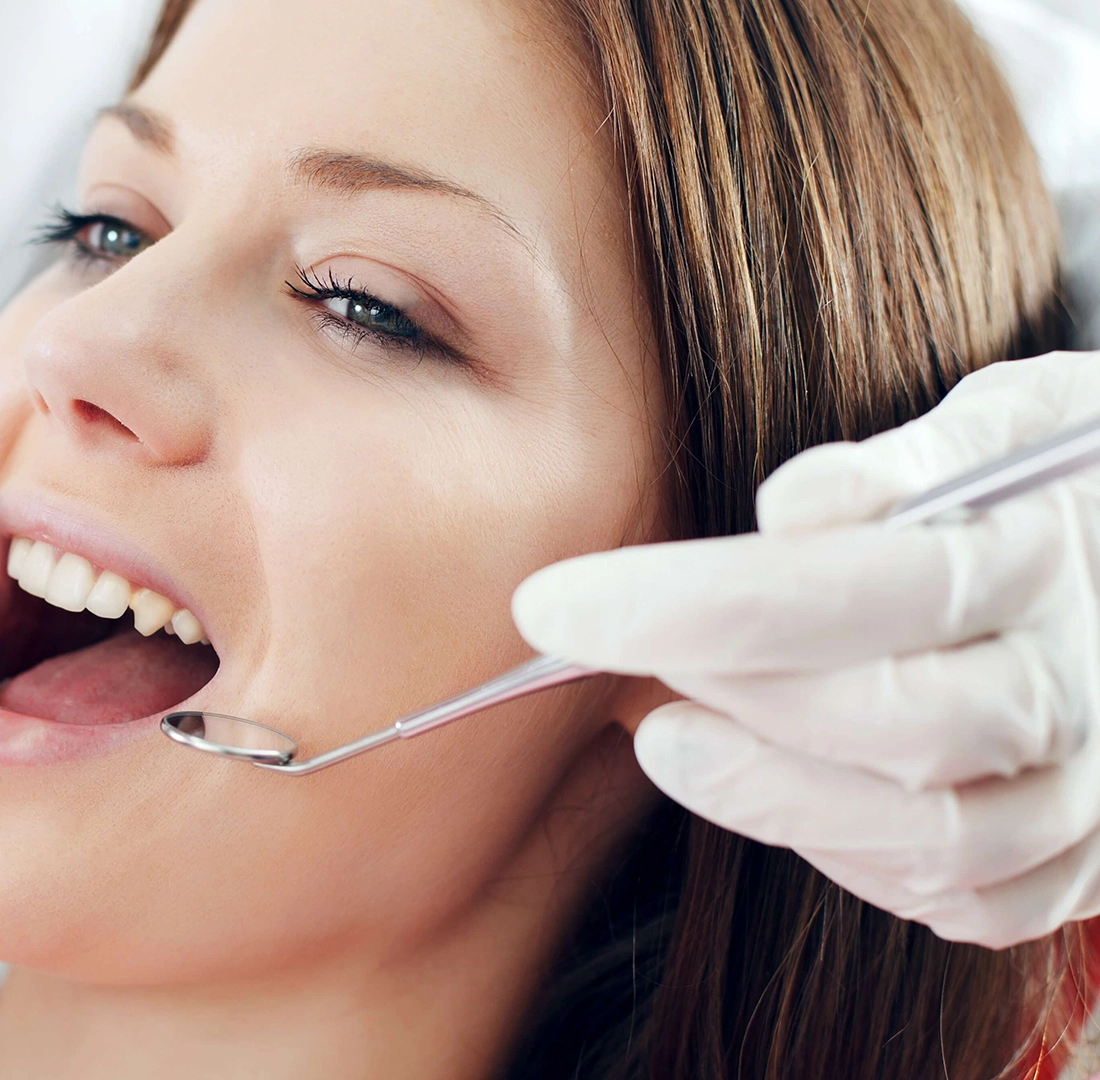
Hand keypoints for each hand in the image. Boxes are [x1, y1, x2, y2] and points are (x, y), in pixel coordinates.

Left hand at [513, 351, 1099, 948]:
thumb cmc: (1050, 481)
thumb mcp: (1007, 421)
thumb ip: (908, 461)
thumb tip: (791, 504)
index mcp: (1053, 558)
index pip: (866, 589)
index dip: (699, 604)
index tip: (555, 603)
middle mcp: (1084, 690)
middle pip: (894, 724)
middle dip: (722, 693)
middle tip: (593, 654)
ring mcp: (1088, 794)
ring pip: (925, 837)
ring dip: (764, 789)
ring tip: (661, 732)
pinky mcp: (1071, 867)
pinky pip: (956, 898)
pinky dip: (843, 854)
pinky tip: (761, 787)